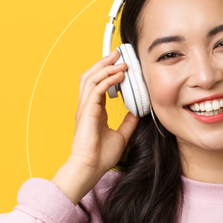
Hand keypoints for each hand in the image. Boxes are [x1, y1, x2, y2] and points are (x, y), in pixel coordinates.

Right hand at [51, 50, 139, 203]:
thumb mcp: (121, 135)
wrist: (89, 169)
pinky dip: (107, 79)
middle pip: (90, 76)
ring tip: (118, 60)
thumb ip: (128, 122)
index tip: (120, 64)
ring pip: (90, 78)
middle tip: (117, 54)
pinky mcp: (86, 111)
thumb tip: (138, 112)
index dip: (107, 72)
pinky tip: (119, 75)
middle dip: (103, 63)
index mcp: (93, 111)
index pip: (97, 84)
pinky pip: (96, 89)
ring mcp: (84, 108)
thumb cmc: (100, 156)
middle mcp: (86, 106)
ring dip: (105, 67)